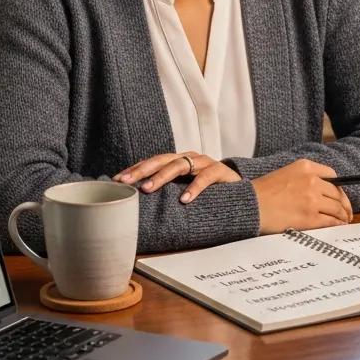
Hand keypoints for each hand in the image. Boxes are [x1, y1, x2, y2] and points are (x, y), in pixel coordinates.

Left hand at [113, 152, 240, 202]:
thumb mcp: (185, 189)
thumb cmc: (209, 193)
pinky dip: (194, 188)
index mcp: (178, 161)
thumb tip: (139, 202)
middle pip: (162, 159)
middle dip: (142, 170)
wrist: (243, 192)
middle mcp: (189, 158)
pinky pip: (205, 177)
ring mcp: (205, 162)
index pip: (152, 161)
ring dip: (162, 176)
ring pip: (180, 165)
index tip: (116, 180)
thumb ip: (168, 191)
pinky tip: (184, 199)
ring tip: (148, 188)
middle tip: (126, 181)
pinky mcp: (220, 171)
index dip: (135, 169)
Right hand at [252, 159, 353, 233]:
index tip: (339, 196)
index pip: (332, 175)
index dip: (338, 188)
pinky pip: (330, 221)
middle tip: (346, 212)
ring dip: (343, 216)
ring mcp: (312, 199)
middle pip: (337, 193)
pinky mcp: (309, 217)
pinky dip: (337, 224)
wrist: (250, 205)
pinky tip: (338, 227)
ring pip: (337, 208)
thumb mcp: (285, 173)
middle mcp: (312, 181)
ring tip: (343, 221)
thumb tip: (321, 190)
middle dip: (344, 204)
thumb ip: (304, 177)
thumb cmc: (262, 191)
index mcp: (306, 167)